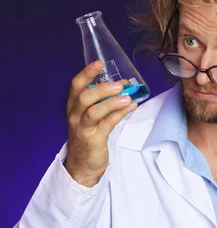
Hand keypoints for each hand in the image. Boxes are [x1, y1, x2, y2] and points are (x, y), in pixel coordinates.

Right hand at [64, 60, 137, 186]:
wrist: (82, 164)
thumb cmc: (88, 135)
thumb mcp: (91, 116)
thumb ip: (103, 101)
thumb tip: (125, 85)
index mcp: (73, 106)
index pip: (76, 86)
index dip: (86, 73)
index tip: (98, 63)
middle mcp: (75, 116)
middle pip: (84, 97)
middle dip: (102, 89)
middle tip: (120, 84)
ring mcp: (83, 129)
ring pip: (94, 112)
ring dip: (112, 103)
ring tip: (128, 97)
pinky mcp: (94, 140)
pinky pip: (107, 124)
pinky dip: (120, 114)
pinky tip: (131, 107)